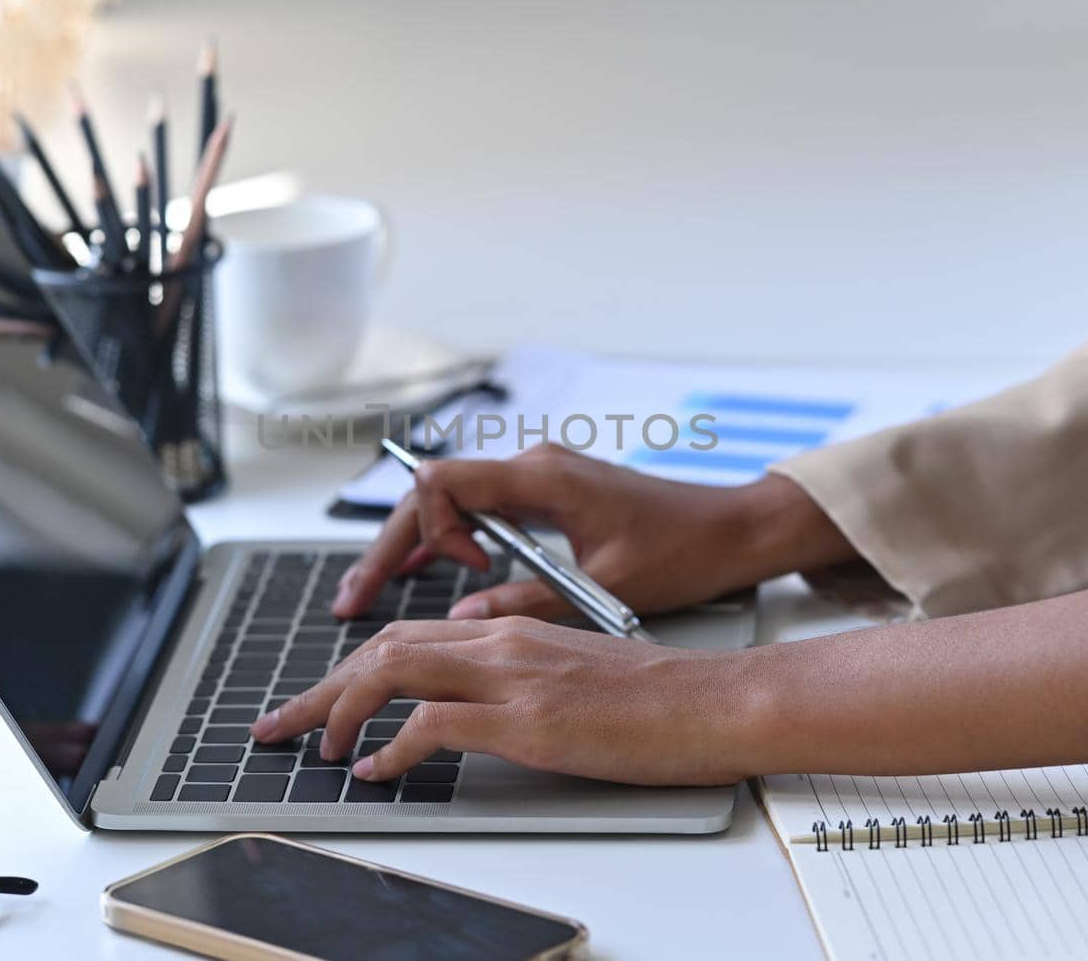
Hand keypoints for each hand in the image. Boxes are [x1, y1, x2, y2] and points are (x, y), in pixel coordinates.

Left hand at [250, 615, 757, 784]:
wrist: (716, 701)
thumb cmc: (656, 695)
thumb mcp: (571, 674)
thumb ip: (516, 676)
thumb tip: (466, 704)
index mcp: (510, 629)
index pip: (406, 638)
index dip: (349, 668)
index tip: (316, 702)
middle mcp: (502, 641)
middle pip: (383, 649)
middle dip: (320, 688)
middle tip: (279, 725)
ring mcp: (513, 678)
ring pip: (393, 672)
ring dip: (340, 711)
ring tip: (313, 748)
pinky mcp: (530, 721)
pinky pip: (433, 725)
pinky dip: (390, 749)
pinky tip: (375, 772)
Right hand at [333, 444, 839, 621]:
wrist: (735, 529)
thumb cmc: (685, 550)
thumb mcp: (604, 587)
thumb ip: (529, 601)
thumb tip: (463, 618)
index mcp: (542, 477)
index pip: (444, 484)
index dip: (432, 530)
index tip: (461, 571)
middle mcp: (532, 468)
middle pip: (432, 496)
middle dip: (390, 546)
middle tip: (352, 600)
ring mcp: (537, 480)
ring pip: (449, 504)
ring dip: (411, 546)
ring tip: (365, 594)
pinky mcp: (547, 497)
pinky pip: (478, 513)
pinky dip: (446, 542)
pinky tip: (421, 574)